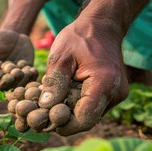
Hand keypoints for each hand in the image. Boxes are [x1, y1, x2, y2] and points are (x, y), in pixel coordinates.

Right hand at [0, 29, 34, 89]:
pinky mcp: (25, 73)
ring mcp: (13, 76)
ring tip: (22, 70)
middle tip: (11, 75)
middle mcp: (0, 76)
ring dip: (19, 80)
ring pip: (15, 84)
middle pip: (1, 86)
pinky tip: (31, 69)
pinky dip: (31, 76)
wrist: (16, 33)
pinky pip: (28, 79)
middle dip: (6, 82)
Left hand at [41, 19, 128, 135]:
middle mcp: (114, 94)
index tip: (42, 119)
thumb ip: (54, 82)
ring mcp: (114, 96)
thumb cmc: (79, 37)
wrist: (101, 26)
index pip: (84, 119)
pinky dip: (72, 105)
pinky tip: (57, 96)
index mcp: (104, 84)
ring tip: (44, 103)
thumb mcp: (60, 56)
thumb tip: (44, 107)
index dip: (62, 124)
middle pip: (85, 120)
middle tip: (37, 113)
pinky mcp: (110, 95)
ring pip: (86, 115)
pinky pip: (89, 106)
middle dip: (60, 119)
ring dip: (66, 112)